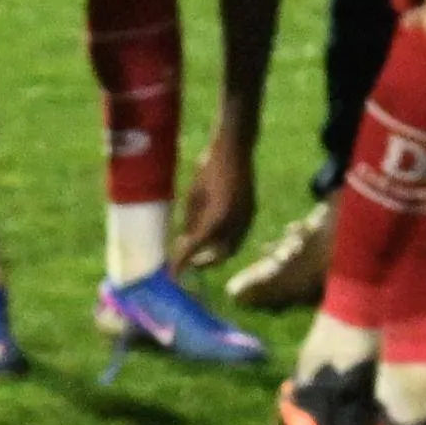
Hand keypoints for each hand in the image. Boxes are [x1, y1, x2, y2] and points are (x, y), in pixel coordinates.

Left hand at [173, 129, 257, 271]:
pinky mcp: (252, 211)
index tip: (173, 273)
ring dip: (217, 251)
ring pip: (232, 246)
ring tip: (202, 247)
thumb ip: (191, 222)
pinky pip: (240, 234)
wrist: (234, 151)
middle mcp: (233, 224)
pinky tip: (216, 232)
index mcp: (214, 220)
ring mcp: (247, 218)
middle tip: (190, 261)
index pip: (194, 249)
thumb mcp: (193, 198)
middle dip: (205, 262)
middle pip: (220, 255)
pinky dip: (227, 239)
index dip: (182, 263)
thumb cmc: (207, 170)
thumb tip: (185, 241)